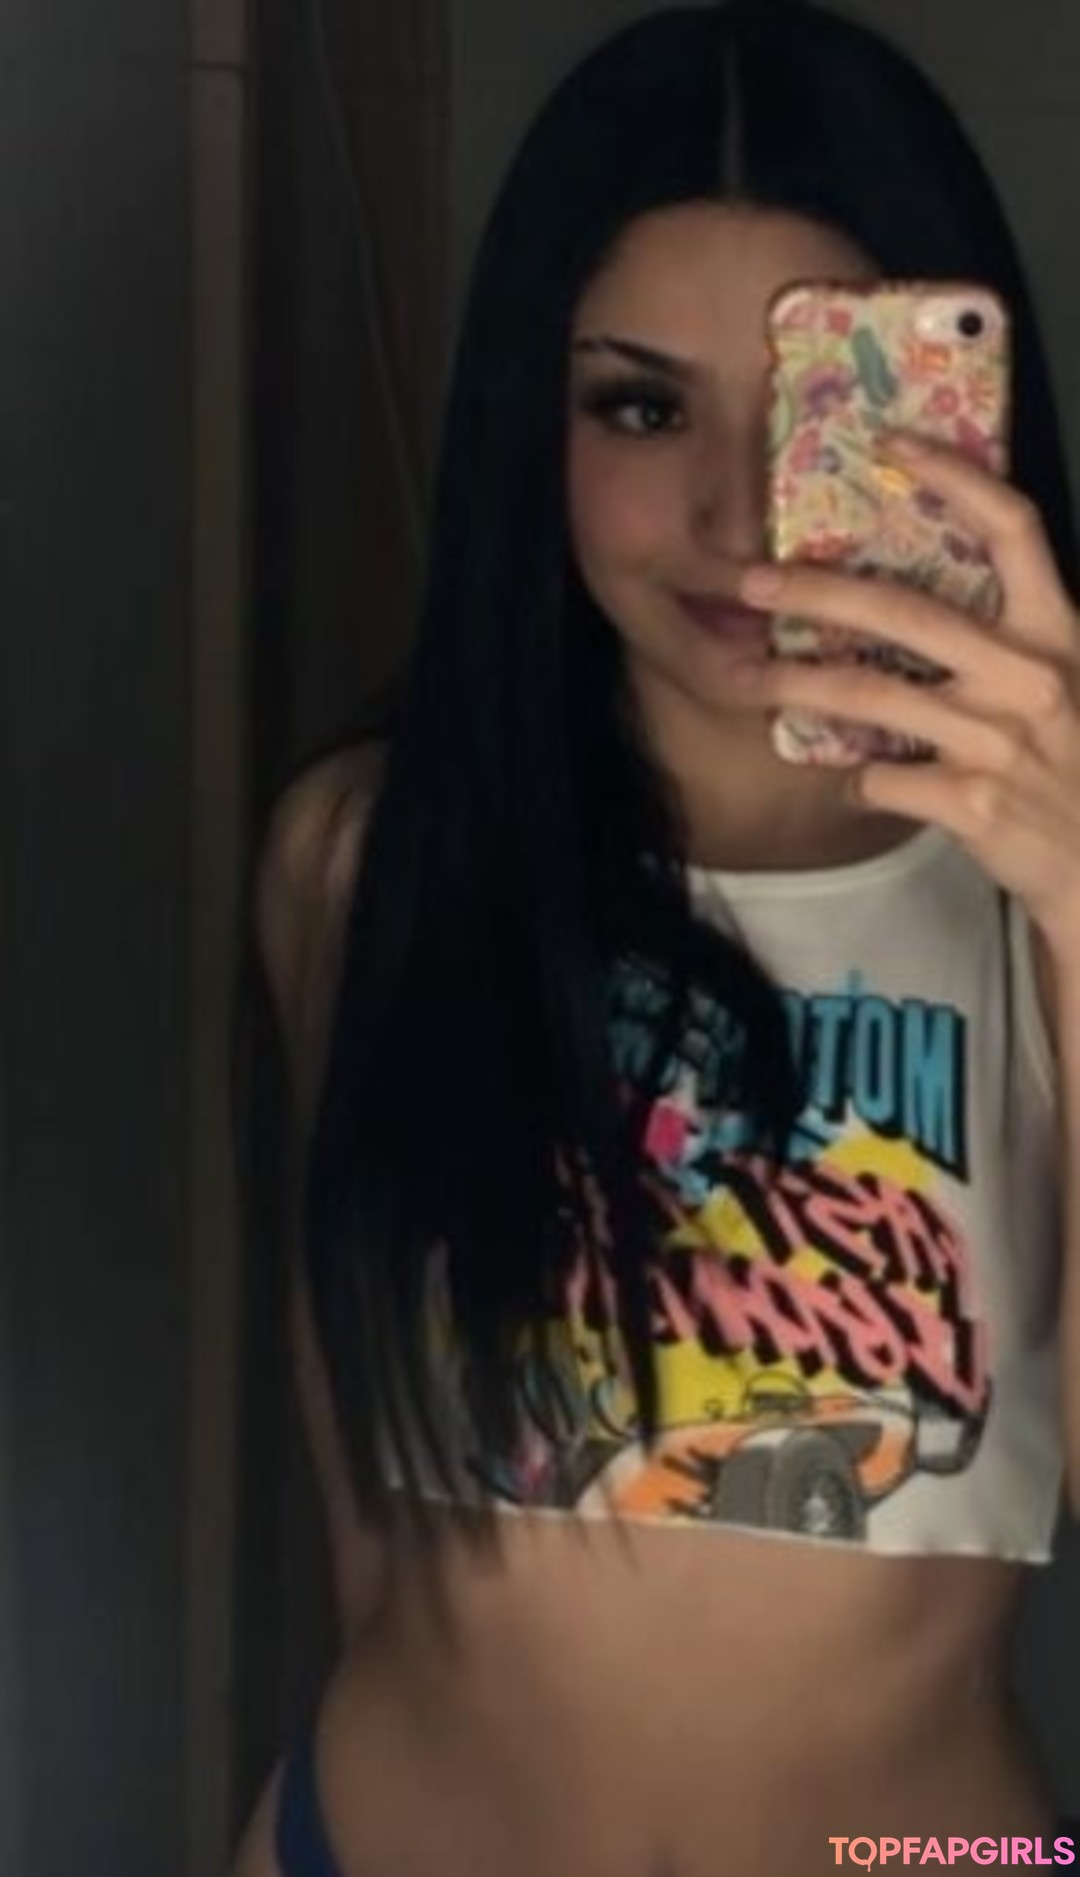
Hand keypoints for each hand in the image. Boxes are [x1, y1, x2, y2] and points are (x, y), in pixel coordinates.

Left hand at [733, 433, 1079, 954]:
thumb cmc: (1075, 767)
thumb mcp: (1065, 685)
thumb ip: (1005, 643)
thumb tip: (904, 609)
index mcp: (1057, 631)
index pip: (1012, 527)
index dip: (953, 475)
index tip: (890, 443)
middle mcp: (1029, 675)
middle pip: (906, 611)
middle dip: (818, 592)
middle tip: (751, 583)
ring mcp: (998, 740)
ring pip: (872, 696)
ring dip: (799, 684)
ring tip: (748, 678)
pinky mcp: (972, 802)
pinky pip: (881, 777)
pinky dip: (853, 778)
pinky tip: (844, 777)